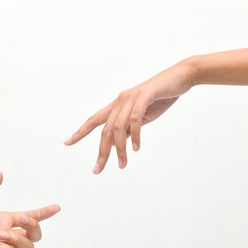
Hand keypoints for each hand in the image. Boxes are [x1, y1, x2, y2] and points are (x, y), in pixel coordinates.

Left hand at [0, 172, 60, 247]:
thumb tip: (0, 174)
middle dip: (34, 226)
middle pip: (35, 234)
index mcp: (2, 219)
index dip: (43, 213)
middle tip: (19, 220)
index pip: (29, 217)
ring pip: (28, 247)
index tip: (56, 207)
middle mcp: (5, 234)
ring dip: (18, 239)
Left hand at [64, 59, 197, 172]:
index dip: (80, 131)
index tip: (67, 143)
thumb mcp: (143, 118)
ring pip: (118, 127)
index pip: (94, 120)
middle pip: (105, 130)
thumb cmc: (161, 97)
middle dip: (101, 151)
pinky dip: (134, 135)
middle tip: (98, 170)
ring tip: (122, 164)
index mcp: (117, 105)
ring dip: (120, 149)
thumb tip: (119, 144)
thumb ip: (130, 129)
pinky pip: (135, 119)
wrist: (181, 77)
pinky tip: (136, 148)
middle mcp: (120, 100)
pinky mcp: (145, 95)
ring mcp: (131, 97)